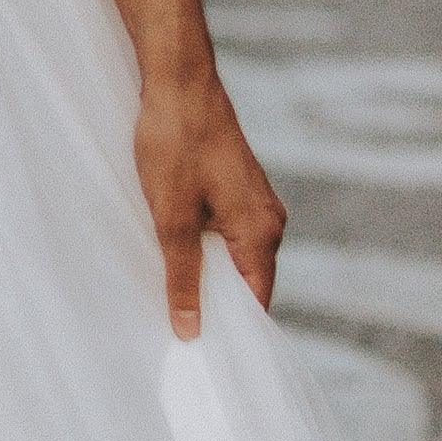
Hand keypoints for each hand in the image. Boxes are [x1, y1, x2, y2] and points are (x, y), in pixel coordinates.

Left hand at [136, 66, 285, 334]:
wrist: (178, 80)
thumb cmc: (175, 144)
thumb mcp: (171, 219)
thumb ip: (182, 278)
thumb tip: (191, 331)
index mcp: (261, 233)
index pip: (256, 305)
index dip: (232, 334)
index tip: (203, 360)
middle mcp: (269, 221)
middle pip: (248, 285)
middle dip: (217, 309)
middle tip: (179, 337)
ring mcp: (257, 203)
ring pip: (235, 260)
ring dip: (208, 278)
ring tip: (172, 302)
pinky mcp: (239, 190)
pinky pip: (228, 237)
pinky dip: (205, 253)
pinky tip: (176, 258)